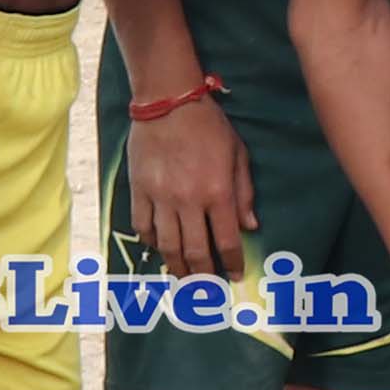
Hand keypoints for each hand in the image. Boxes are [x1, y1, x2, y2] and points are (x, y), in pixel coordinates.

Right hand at [123, 89, 253, 282]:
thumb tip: (250, 227)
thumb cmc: (209, 125)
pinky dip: (151, 242)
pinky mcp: (139, 190)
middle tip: (206, 288)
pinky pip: (143, 227)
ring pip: (168, 246)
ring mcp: (161, 198)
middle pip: (195, 252)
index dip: (231, 263)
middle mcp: (189, 201)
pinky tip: (159, 248)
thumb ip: (244, 193)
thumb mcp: (238, 154)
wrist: (167, 100)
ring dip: (177, 267)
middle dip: (203, 275)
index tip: (234, 275)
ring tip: (183, 279)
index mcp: (217, 192)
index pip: (226, 241)